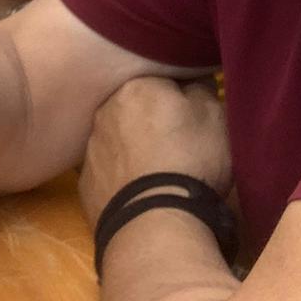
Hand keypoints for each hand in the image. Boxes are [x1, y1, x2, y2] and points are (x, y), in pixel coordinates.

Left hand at [78, 76, 229, 229]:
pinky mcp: (85, 180)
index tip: (197, 113)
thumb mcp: (216, 117)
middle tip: (179, 141)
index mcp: (137, 87)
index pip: (165, 78)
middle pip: (136, 106)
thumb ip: (201, 89)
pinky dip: (122, 173)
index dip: (185, 95)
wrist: (155, 222)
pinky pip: (109, 168)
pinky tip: (140, 188)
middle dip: (154, 117)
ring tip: (160, 168)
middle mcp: (104, 110)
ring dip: (135, 144)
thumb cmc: (192, 161)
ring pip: (119, 136)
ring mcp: (90, 146)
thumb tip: (190, 79)